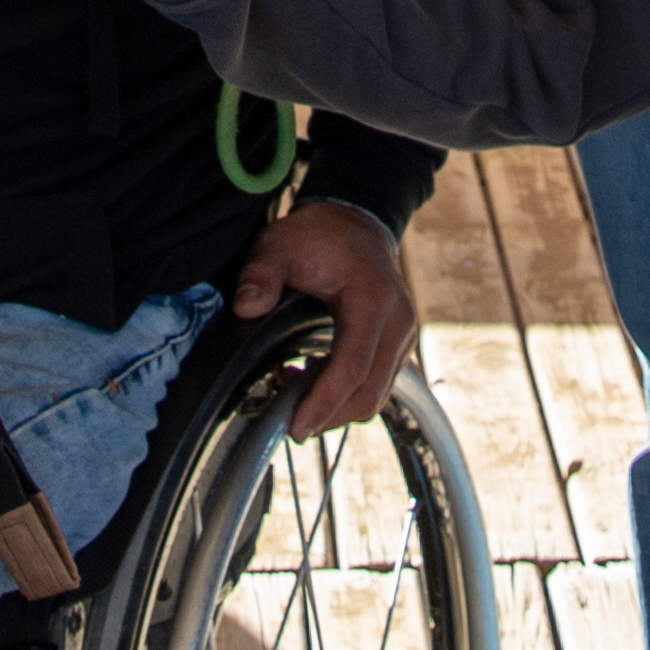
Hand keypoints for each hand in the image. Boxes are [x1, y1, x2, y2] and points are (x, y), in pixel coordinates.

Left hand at [231, 195, 416, 434]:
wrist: (354, 223)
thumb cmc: (318, 237)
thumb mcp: (278, 246)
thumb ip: (259, 275)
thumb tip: (246, 309)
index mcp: (373, 300)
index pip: (353, 367)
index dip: (324, 402)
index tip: (295, 426)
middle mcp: (398, 322)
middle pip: (369, 393)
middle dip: (329, 417)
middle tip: (287, 423)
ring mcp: (404, 336)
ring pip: (377, 396)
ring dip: (337, 408)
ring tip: (294, 397)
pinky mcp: (399, 345)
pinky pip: (378, 385)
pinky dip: (347, 395)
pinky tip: (312, 381)